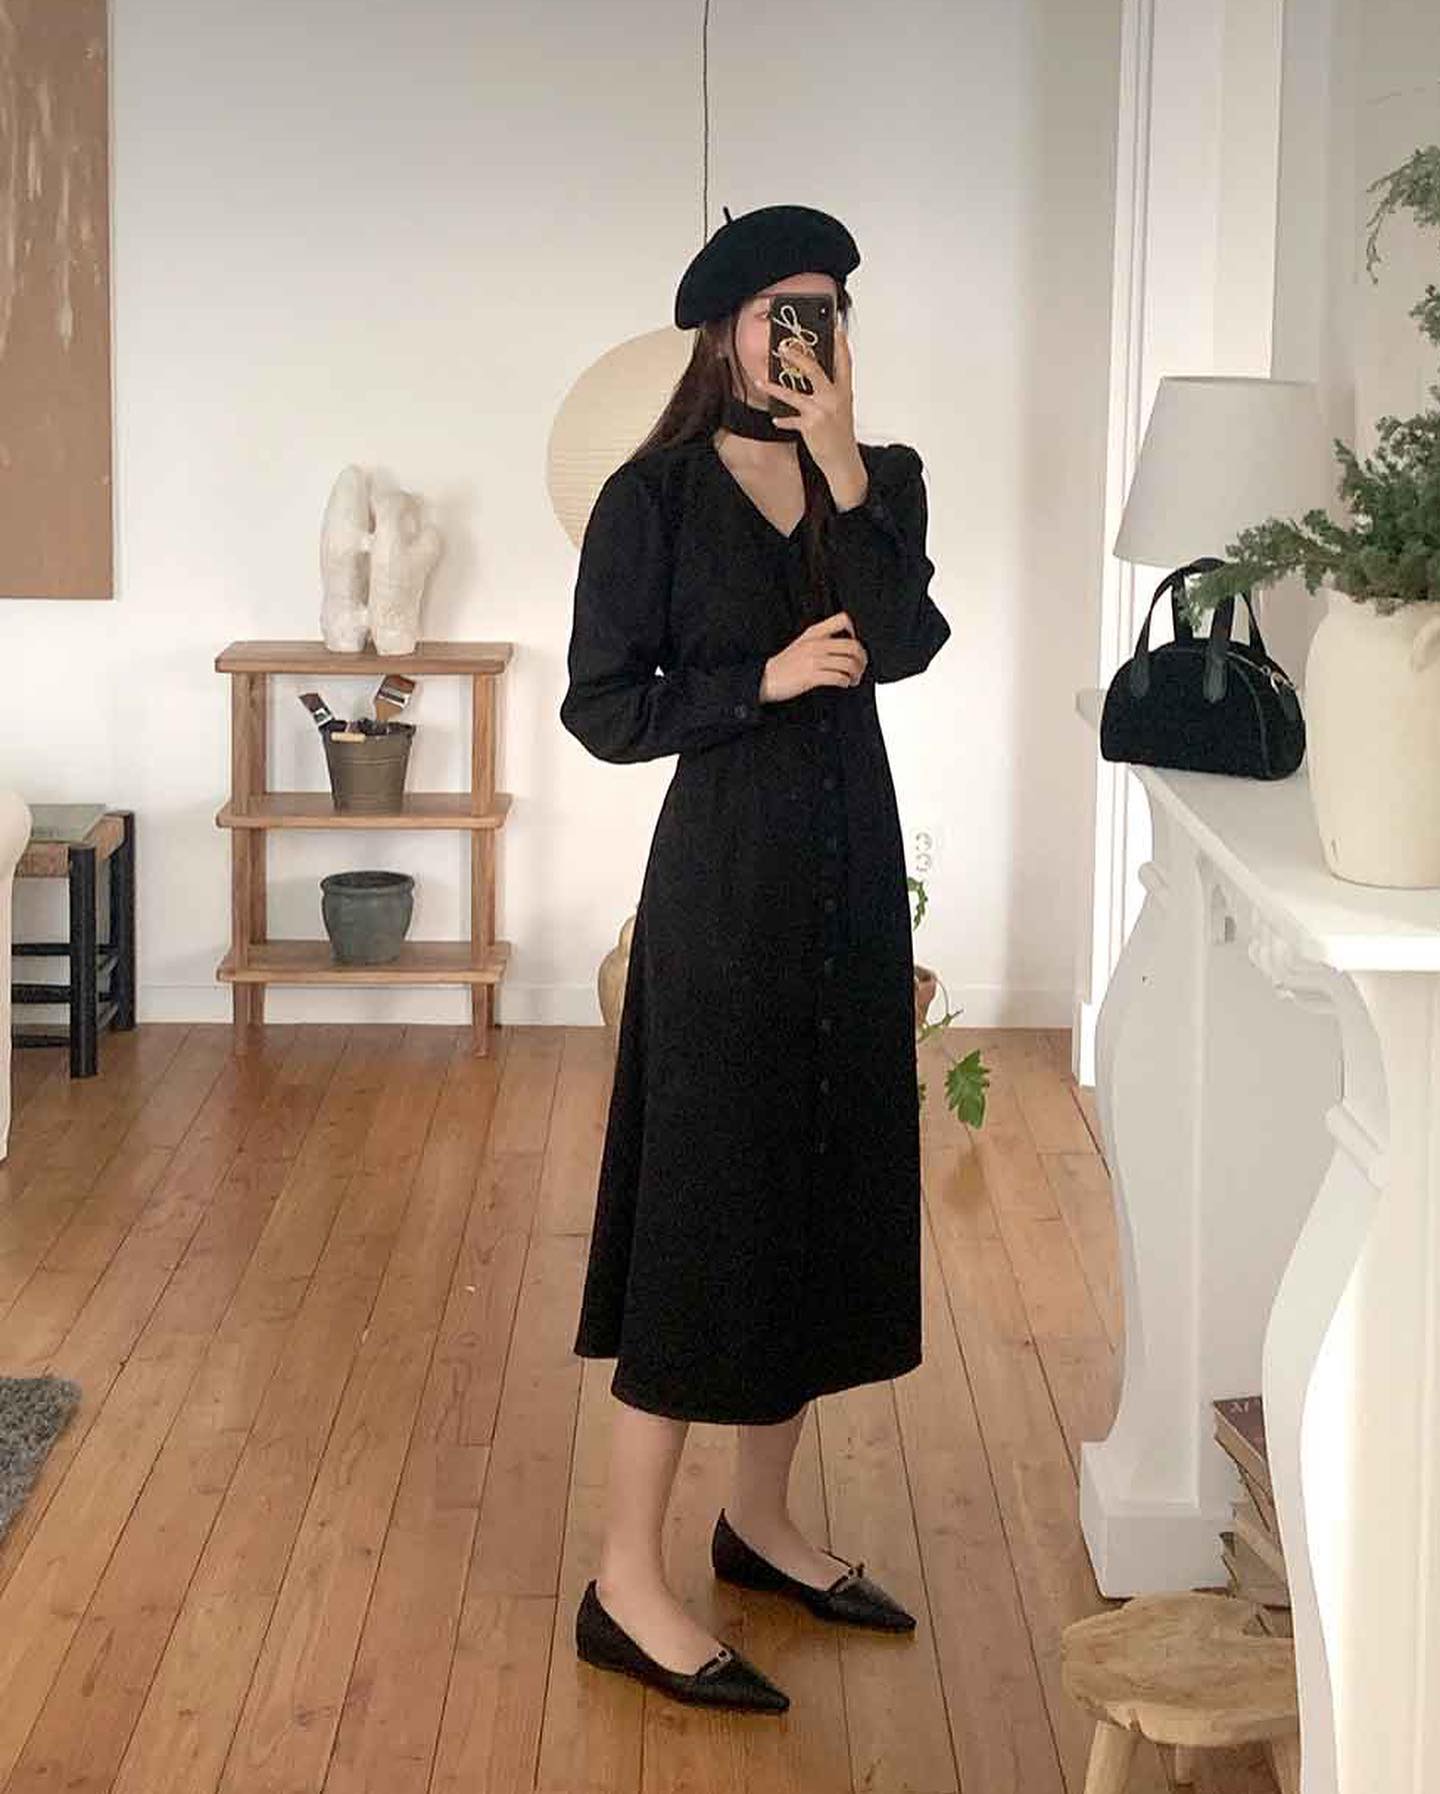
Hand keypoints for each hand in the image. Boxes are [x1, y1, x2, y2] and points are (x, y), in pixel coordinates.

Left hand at [754, 319, 859, 479]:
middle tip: (783, 347)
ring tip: (761, 381)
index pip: (844, 361)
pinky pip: (790, 419)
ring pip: (793, 394)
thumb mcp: (841, 409)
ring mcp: (821, 412)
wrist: (843, 462)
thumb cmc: (840, 434)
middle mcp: (834, 398)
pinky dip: (782, 420)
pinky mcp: (810, 426)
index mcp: (844, 391)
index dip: (839, 343)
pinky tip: (776, 419)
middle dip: (797, 357)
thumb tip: (812, 376)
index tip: (833, 327)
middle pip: (815, 370)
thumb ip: (831, 391)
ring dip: (773, 387)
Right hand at [760, 611, 867, 702]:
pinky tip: (844, 683)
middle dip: (862, 659)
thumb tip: (844, 646)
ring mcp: (814, 660)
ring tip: (853, 679)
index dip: (854, 631)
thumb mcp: (802, 643)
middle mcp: (816, 644)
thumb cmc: (785, 664)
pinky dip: (845, 682)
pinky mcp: (812, 676)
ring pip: (848, 663)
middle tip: (860, 667)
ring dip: (856, 673)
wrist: (766, 678)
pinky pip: (838, 677)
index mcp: (814, 632)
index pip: (842, 620)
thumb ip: (821, 640)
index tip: (854, 644)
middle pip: (852, 646)